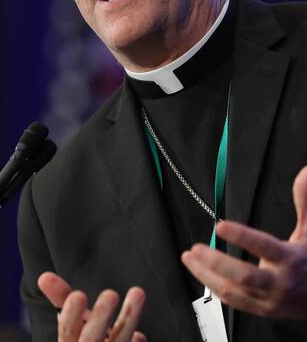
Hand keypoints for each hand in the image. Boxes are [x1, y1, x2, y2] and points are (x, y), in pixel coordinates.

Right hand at [38, 272, 146, 341]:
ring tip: (137, 292)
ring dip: (129, 317)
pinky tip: (139, 336)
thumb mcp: (71, 324)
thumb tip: (44, 277)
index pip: (67, 331)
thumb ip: (60, 300)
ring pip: (119, 340)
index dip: (71, 315)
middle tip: (111, 293)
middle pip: (91, 339)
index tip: (78, 295)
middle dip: (100, 317)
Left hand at [182, 166, 306, 317]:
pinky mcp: (260, 310)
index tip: (220, 225)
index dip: (242, 236)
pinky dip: (212, 287)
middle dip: (215, 261)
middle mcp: (280, 283)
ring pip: (232, 291)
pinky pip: (232, 302)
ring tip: (188, 257)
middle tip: (195, 248)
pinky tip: (200, 272)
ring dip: (206, 274)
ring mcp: (269, 300)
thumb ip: (304, 203)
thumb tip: (304, 173)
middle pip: (243, 276)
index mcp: (291, 260)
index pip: (264, 246)